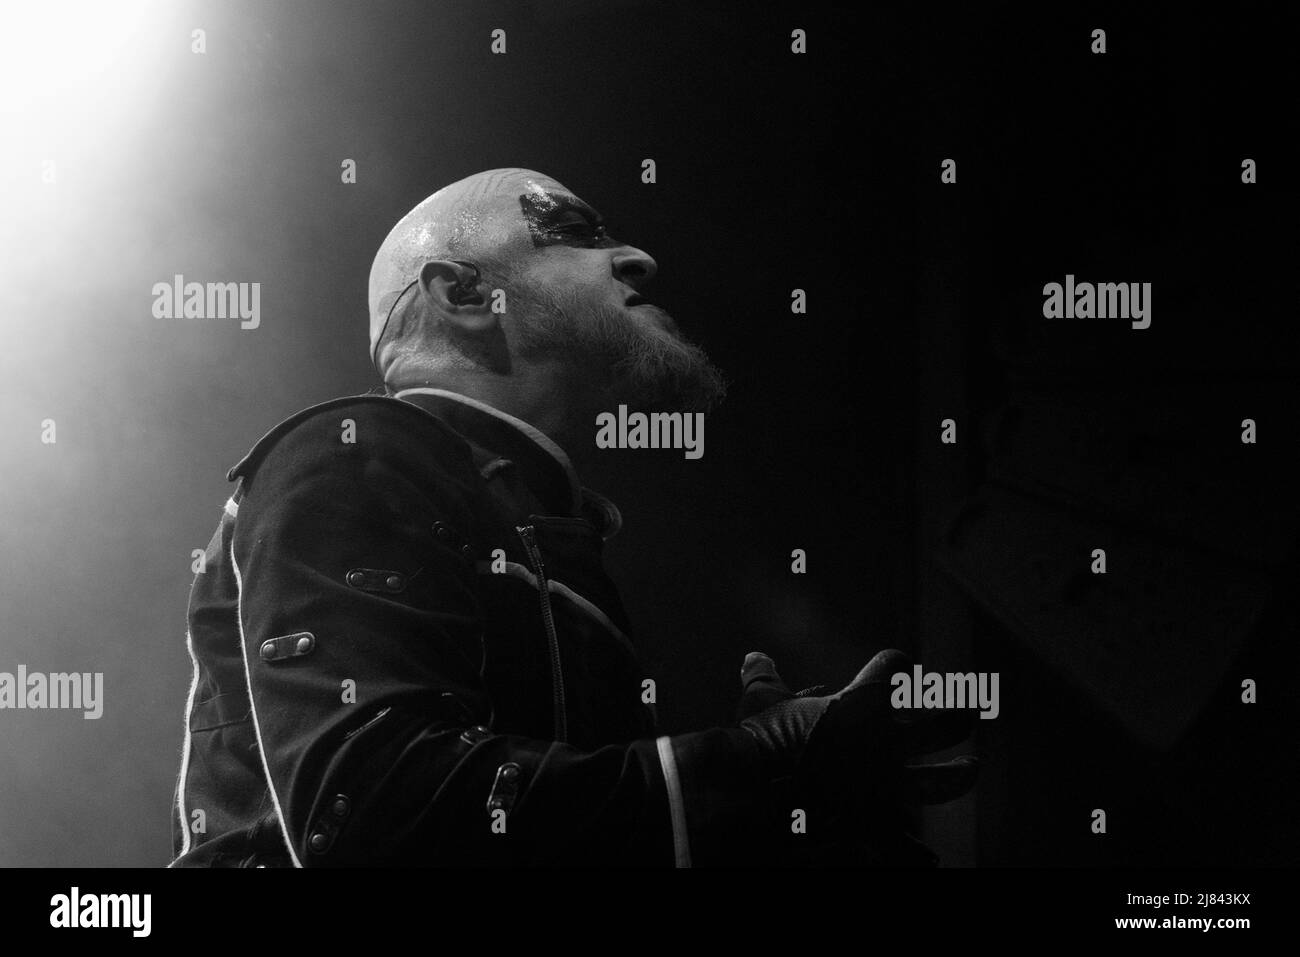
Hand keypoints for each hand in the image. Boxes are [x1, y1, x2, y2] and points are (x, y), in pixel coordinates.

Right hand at [737, 649, 978, 861]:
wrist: (753, 792)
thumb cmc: (759, 739)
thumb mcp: (761, 702)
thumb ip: (765, 677)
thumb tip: (755, 657)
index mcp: (862, 703)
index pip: (896, 666)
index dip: (895, 664)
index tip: (894, 668)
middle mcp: (885, 741)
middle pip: (946, 722)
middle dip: (959, 715)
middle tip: (967, 711)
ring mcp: (884, 783)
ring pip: (941, 781)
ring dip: (958, 775)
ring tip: (971, 768)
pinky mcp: (874, 819)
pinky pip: (904, 838)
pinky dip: (913, 848)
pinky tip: (927, 852)